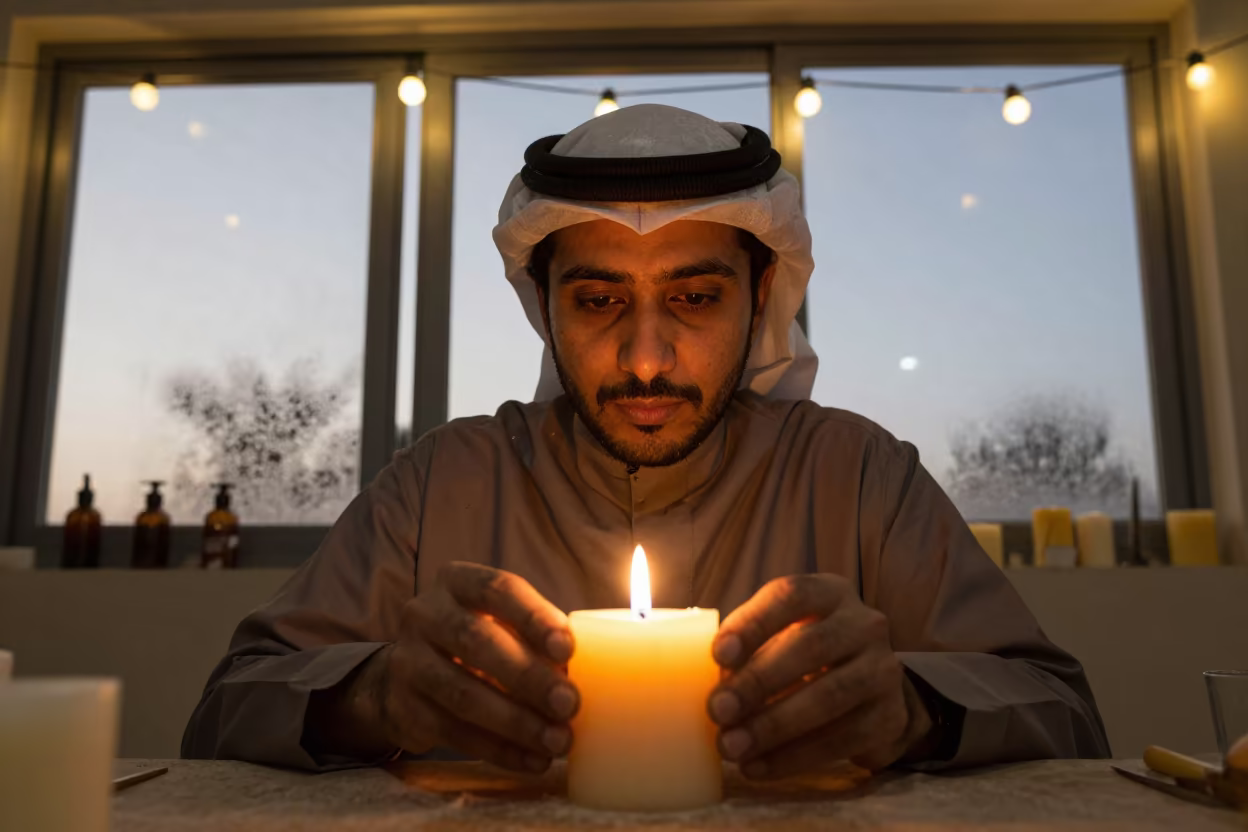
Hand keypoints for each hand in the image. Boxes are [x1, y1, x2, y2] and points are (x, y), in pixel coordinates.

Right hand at [372, 562, 577, 771]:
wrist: (408, 678)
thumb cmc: (478, 642)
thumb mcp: (500, 623)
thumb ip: (537, 635)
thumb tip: (590, 669)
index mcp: (456, 581)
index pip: (498, 588)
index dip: (534, 617)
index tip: (567, 647)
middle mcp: (424, 614)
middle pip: (478, 641)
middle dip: (529, 676)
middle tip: (570, 704)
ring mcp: (407, 661)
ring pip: (464, 694)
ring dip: (518, 722)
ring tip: (558, 740)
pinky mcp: (404, 707)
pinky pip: (455, 733)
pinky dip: (500, 750)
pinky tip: (533, 760)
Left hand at [707, 574, 931, 777]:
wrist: (871, 693)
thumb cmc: (806, 656)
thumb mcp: (782, 636)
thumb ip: (748, 646)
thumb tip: (696, 677)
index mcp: (830, 593)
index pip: (790, 596)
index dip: (753, 623)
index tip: (718, 654)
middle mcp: (864, 624)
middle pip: (809, 646)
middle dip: (757, 682)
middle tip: (717, 711)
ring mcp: (884, 669)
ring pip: (828, 697)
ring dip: (773, 726)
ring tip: (731, 746)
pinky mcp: (890, 716)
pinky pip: (842, 740)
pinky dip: (795, 757)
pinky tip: (759, 766)